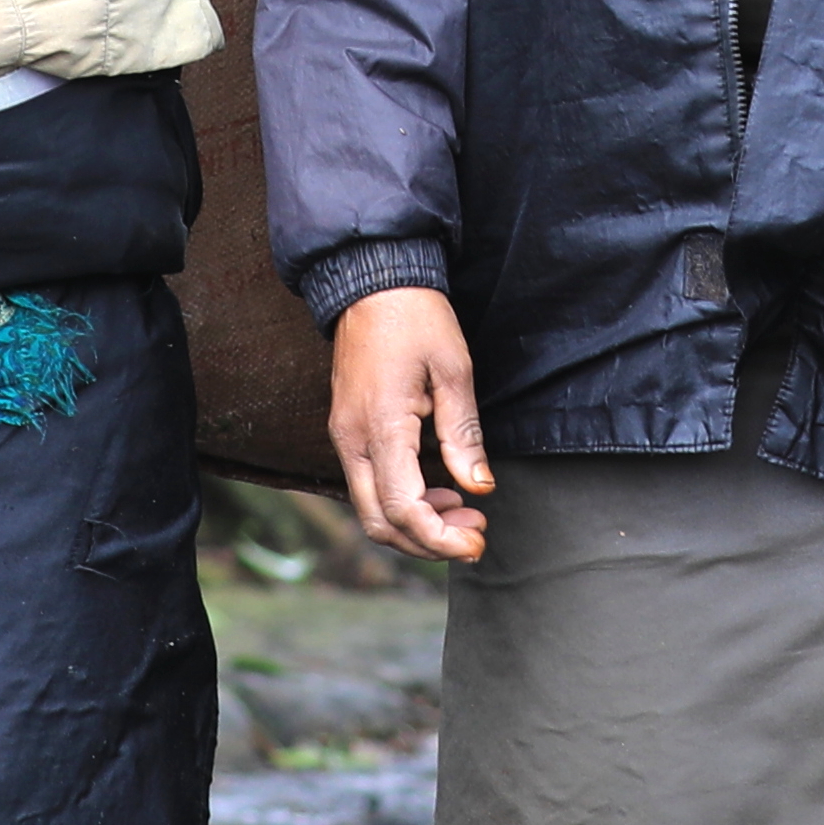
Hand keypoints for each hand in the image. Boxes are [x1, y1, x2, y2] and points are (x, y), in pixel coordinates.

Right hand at [331, 284, 493, 566]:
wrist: (372, 281)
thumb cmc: (416, 318)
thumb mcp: (454, 371)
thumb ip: (463, 435)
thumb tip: (479, 486)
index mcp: (379, 428)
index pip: (403, 510)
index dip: (440, 539)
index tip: (477, 540)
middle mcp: (351, 440)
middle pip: (379, 523)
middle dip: (428, 543)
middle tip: (475, 534)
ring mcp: (344, 437)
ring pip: (371, 509)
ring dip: (417, 524)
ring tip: (464, 512)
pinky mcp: (347, 431)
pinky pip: (369, 485)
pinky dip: (403, 502)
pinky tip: (439, 490)